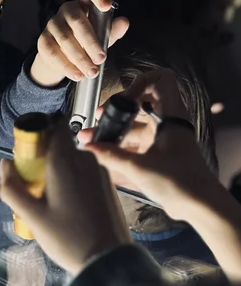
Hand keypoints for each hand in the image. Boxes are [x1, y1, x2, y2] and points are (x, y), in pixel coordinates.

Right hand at [0, 123, 130, 274]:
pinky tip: (67, 204)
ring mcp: (100, 171)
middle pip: (61, 144)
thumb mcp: (32, 217)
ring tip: (48, 197)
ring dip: (59, 169)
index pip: (54, 126)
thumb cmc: (68, 238)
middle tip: (33, 183)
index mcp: (65, 162)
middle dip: (45, 155)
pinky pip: (85, 171)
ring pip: (73, 158)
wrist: (108, 260)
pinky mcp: (107, 184)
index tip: (27, 152)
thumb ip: (12, 188)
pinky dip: (72, 179)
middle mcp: (86, 160)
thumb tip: (5, 164)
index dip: (39, 133)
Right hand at [30, 0, 129, 86]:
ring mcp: (52, 24)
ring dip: (79, 58)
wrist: (64, 57)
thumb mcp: (103, 36)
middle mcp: (67, 9)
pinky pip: (53, 53)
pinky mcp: (43, 40)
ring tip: (91, 72)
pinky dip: (66, 66)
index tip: (106, 6)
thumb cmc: (88, 41)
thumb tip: (124, 23)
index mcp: (84, 2)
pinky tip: (77, 75)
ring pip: (65, 39)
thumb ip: (113, 30)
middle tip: (101, 59)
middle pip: (77, 21)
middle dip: (90, 42)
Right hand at [82, 69, 216, 219]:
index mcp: (171, 116)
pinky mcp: (156, 153)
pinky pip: (133, 143)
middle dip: (117, 110)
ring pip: (133, 125)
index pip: (160, 81)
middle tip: (100, 119)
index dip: (139, 83)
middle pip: (139, 103)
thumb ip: (110, 155)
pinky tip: (102, 154)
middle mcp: (166, 123)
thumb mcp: (139, 167)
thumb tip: (88, 146)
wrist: (197, 204)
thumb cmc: (181, 182)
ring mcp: (161, 138)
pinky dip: (118, 146)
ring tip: (92, 140)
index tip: (123, 100)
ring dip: (113, 131)